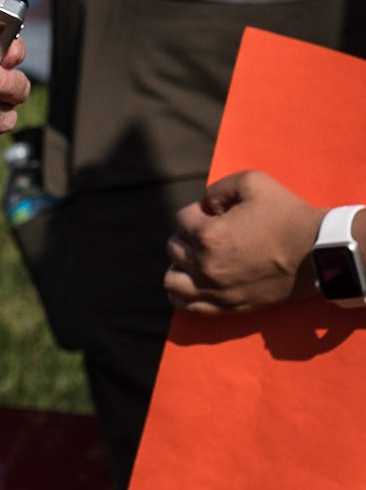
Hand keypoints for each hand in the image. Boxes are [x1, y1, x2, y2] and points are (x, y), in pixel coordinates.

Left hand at [164, 171, 322, 313]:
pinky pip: (187, 306)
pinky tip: (191, 282)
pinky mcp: (227, 306)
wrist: (317, 253)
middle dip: (188, 235)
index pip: (181, 219)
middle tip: (211, 232)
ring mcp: (215, 291)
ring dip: (179, 265)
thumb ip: (219, 187)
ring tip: (196, 258)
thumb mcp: (253, 182)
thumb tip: (205, 203)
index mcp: (209, 235)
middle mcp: (206, 266)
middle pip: (174, 247)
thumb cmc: (287, 215)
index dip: (198, 211)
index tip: (216, 213)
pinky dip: (182, 293)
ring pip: (171, 280)